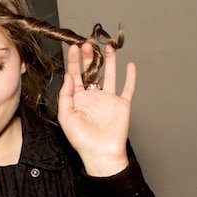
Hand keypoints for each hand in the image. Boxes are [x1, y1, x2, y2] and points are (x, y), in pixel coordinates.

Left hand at [57, 42, 134, 176]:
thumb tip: (68, 77)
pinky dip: (130, 77)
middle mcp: (94, 97)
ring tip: (108, 47)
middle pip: (92, 72)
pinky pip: (128, 88)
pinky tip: (130, 65)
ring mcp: (109, 99)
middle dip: (90, 58)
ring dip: (109, 61)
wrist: (101, 153)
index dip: (74, 62)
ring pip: (110, 75)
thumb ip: (65, 96)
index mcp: (78, 99)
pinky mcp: (122, 104)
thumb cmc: (81, 139)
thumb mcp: (65, 117)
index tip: (73, 48)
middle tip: (89, 44)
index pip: (76, 76)